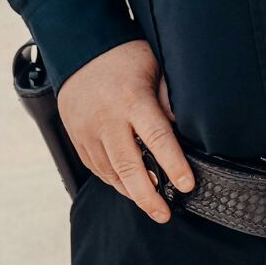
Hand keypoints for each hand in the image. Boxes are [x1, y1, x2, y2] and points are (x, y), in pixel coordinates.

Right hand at [58, 39, 193, 222]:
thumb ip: (168, 98)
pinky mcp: (77, 138)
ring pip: (112, 174)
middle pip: (131, 168)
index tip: (187, 184)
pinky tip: (129, 188)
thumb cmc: (125, 57)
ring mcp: (89, 132)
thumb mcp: (154, 67)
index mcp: (133, 100)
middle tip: (166, 214)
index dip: (173, 165)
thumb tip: (185, 127)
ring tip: (152, 206)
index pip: (157, 139)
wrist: (80, 50)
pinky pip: (97, 169)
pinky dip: (115, 182)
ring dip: (132, 193)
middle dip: (150, 197)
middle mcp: (108, 120)